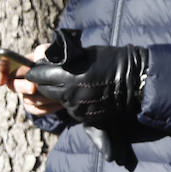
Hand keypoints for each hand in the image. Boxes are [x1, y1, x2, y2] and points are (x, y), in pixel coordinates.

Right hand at [0, 44, 64, 116]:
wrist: (73, 79)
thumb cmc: (60, 62)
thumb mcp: (53, 52)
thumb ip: (43, 51)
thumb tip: (38, 59)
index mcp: (22, 64)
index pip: (4, 67)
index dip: (0, 73)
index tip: (0, 82)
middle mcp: (21, 79)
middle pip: (13, 85)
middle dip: (22, 86)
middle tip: (33, 87)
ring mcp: (27, 94)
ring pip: (28, 99)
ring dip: (44, 95)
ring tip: (59, 91)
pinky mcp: (35, 107)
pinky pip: (37, 110)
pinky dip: (49, 106)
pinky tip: (60, 101)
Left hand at [26, 43, 147, 124]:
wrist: (132, 80)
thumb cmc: (109, 61)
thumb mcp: (83, 55)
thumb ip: (63, 62)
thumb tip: (46, 63)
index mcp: (67, 75)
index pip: (39, 76)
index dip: (37, 72)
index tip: (38, 70)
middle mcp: (68, 94)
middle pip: (45, 91)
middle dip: (45, 84)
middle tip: (52, 77)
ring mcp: (76, 107)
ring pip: (57, 100)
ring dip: (60, 93)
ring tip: (74, 84)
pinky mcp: (83, 116)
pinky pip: (70, 109)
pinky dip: (73, 102)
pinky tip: (84, 94)